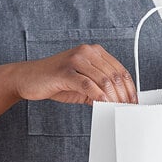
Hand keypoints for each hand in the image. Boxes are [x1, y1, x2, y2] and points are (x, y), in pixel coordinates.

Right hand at [10, 44, 137, 104]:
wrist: (28, 78)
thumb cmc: (56, 81)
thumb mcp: (83, 84)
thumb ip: (100, 88)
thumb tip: (118, 101)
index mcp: (94, 52)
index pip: (120, 70)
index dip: (130, 88)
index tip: (133, 101)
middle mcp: (87, 52)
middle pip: (114, 75)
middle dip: (124, 95)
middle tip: (127, 108)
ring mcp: (76, 59)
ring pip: (104, 80)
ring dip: (113, 98)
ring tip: (116, 108)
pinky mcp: (65, 71)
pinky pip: (88, 84)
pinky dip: (99, 96)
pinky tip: (103, 104)